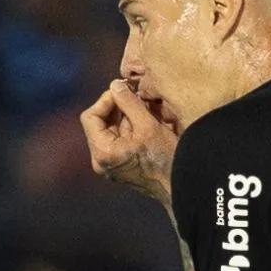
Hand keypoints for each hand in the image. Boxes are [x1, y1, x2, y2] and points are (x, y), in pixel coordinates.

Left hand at [79, 80, 178, 201]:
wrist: (179, 186)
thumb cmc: (166, 159)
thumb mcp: (148, 125)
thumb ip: (129, 103)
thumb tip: (115, 85)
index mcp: (102, 152)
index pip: (90, 117)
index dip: (105, 100)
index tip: (124, 91)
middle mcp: (101, 160)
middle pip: (100, 123)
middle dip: (118, 107)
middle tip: (136, 95)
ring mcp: (110, 164)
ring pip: (111, 129)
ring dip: (127, 115)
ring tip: (146, 107)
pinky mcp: (120, 164)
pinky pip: (120, 138)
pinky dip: (131, 126)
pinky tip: (148, 120)